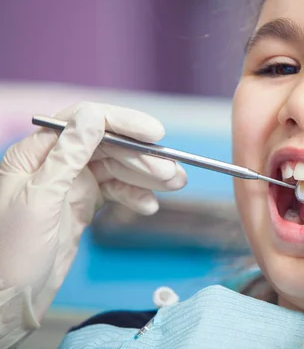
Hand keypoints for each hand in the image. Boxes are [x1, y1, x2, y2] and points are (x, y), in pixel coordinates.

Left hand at [0, 102, 185, 344]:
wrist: (10, 298)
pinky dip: (134, 195)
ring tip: (175, 184)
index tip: (155, 135)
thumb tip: (94, 117)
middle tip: (173, 173)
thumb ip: (68, 156)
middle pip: (107, 146)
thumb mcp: (41, 199)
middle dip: (142, 157)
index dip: (123, 123)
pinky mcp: (82, 203)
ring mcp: (69, 183)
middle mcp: (54, 162)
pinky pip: (115, 190)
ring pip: (116, 168)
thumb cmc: (12, 253)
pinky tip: (149, 206)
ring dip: (146, 176)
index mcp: (36, 153)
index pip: (85, 121)